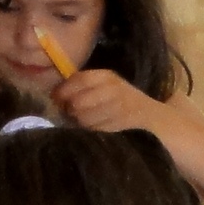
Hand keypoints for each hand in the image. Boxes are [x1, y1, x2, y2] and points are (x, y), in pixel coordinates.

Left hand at [49, 68, 165, 135]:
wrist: (148, 113)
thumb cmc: (119, 97)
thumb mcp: (104, 85)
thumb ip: (82, 86)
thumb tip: (55, 95)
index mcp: (107, 76)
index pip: (80, 80)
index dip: (64, 90)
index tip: (55, 98)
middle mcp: (113, 89)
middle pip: (79, 101)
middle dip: (70, 109)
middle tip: (69, 112)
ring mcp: (118, 107)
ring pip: (85, 117)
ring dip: (79, 121)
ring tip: (82, 119)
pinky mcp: (121, 122)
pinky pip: (95, 128)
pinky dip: (90, 128)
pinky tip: (94, 125)